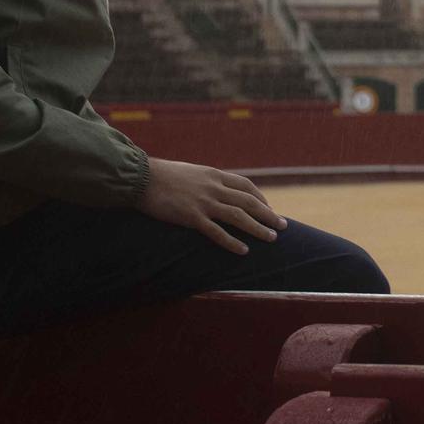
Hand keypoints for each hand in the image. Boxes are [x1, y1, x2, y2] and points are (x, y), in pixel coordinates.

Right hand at [138, 158, 286, 254]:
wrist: (141, 178)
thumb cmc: (162, 175)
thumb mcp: (191, 172)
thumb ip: (205, 180)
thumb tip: (213, 188)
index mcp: (214, 174)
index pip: (245, 185)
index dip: (260, 197)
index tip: (269, 208)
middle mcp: (213, 187)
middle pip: (249, 202)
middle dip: (268, 214)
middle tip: (282, 226)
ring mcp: (204, 202)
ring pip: (239, 217)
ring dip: (258, 228)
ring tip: (272, 239)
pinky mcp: (192, 217)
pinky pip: (217, 232)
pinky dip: (232, 242)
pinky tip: (243, 251)